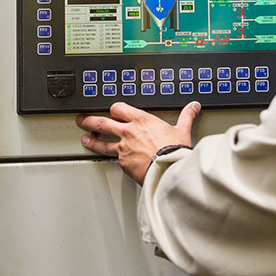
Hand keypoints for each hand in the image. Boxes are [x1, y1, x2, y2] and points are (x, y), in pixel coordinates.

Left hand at [76, 101, 200, 184]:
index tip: (113, 111)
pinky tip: (103, 158)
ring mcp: (123, 148)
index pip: (119, 108)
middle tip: (82, 120)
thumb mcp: (182, 130)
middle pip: (102, 122)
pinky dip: (108, 157)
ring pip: (101, 141)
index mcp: (142, 120)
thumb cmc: (175, 150)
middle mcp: (128, 132)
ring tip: (84, 139)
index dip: (114, 109)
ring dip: (91, 140)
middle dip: (90, 120)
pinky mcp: (122, 162)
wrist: (169, 169)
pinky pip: (112, 158)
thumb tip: (194, 106)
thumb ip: (186, 116)